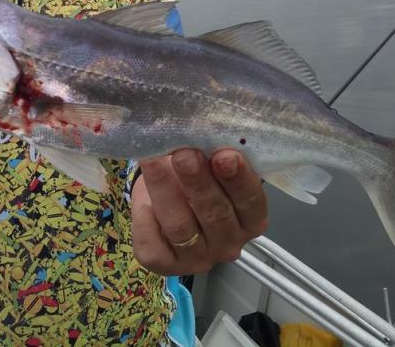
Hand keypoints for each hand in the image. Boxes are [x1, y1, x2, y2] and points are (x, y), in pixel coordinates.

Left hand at [131, 148, 266, 274]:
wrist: (164, 192)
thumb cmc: (194, 175)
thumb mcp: (211, 161)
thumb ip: (215, 154)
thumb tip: (204, 131)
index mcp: (251, 219)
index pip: (251, 202)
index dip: (238, 179)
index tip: (224, 154)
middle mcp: (228, 244)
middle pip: (215, 214)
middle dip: (199, 181)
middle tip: (185, 154)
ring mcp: (197, 258)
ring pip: (180, 226)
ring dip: (165, 190)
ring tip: (154, 160)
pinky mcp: (163, 264)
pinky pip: (152, 242)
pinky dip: (144, 216)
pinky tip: (143, 197)